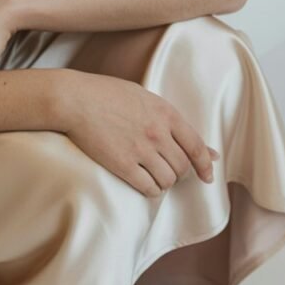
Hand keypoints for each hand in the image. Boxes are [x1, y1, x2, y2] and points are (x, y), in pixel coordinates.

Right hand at [60, 70, 219, 196]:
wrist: (74, 99)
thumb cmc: (107, 94)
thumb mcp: (145, 98)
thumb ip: (173, 121)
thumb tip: (209, 150)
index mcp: (166, 113)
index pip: (197, 147)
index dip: (205, 165)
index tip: (207, 176)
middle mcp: (157, 133)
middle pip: (182, 167)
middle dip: (179, 173)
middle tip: (167, 169)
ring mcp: (140, 149)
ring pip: (167, 180)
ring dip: (163, 182)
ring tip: (152, 175)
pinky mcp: (122, 164)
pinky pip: (148, 188)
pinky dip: (150, 190)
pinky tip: (142, 183)